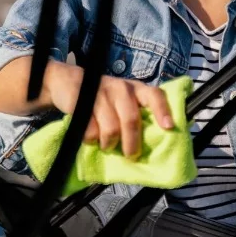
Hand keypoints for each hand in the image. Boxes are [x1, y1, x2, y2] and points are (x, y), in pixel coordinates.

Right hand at [44, 61, 174, 158]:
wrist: (67, 81)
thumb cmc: (102, 96)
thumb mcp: (122, 97)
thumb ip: (136, 111)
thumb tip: (154, 140)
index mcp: (135, 88)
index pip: (154, 95)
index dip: (163, 111)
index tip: (168, 127)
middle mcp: (121, 89)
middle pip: (131, 120)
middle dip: (132, 143)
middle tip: (131, 155)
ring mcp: (101, 94)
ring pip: (111, 130)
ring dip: (109, 144)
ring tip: (107, 146)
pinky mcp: (82, 102)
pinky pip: (91, 131)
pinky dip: (91, 140)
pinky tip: (91, 138)